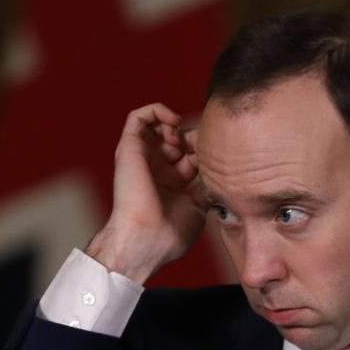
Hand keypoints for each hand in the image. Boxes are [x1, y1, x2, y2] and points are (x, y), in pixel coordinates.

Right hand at [86, 103, 207, 282]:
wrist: (147, 239)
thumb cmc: (170, 234)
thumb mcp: (197, 210)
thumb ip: (205, 191)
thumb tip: (218, 180)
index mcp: (171, 183)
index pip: (191, 156)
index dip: (206, 152)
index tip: (220, 158)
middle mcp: (156, 169)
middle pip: (178, 140)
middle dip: (194, 138)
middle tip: (205, 145)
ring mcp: (142, 158)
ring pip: (157, 126)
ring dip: (175, 126)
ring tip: (184, 136)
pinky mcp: (130, 148)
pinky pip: (138, 117)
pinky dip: (156, 110)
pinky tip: (174, 121)